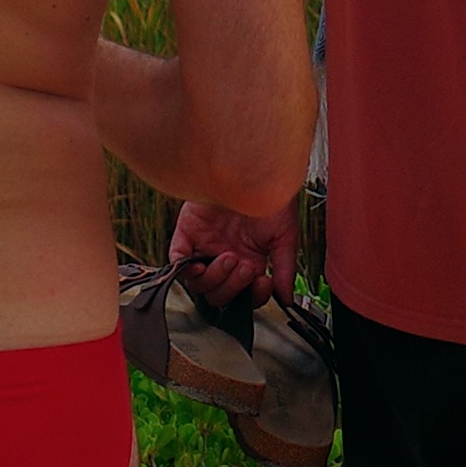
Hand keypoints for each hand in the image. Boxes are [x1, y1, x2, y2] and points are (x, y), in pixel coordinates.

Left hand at [168, 200, 300, 305]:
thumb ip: (285, 268)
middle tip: (244, 266)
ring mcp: (205, 248)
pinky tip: (200, 264)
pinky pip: (178, 263)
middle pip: (220, 295)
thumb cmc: (269, 194)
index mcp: (249, 260)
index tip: (262, 282)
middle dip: (233, 287)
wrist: (249, 167)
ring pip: (199, 285)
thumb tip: (287, 299)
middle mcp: (225, 257)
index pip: (245, 295)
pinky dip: (186, 271)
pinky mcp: (187, 234)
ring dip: (214, 279)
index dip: (252, 296)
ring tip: (228, 257)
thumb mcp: (285, 234)